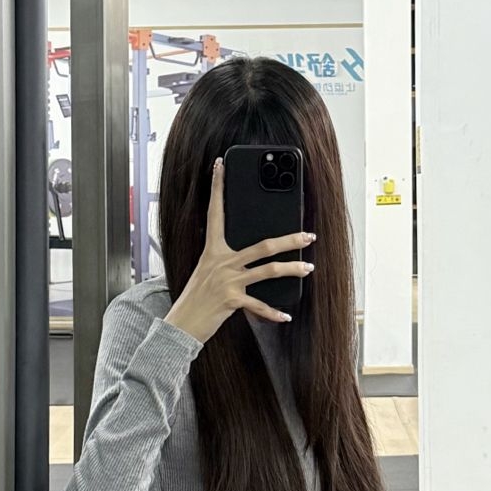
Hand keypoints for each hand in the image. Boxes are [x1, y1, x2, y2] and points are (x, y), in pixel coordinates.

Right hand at [165, 157, 314, 343]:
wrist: (181, 323)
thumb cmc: (196, 298)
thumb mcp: (207, 271)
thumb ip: (226, 260)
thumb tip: (249, 257)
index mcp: (213, 249)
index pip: (216, 212)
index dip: (218, 187)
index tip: (220, 166)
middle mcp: (222, 261)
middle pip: (263, 245)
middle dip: (289, 240)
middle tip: (309, 235)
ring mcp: (228, 280)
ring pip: (268, 271)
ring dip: (292, 269)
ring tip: (308, 268)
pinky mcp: (231, 300)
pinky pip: (259, 305)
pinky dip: (274, 312)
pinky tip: (286, 315)